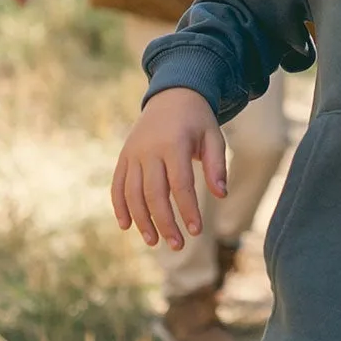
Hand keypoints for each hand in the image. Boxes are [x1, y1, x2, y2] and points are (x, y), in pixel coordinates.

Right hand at [111, 88, 227, 249]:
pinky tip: (127, 226)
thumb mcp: (213, 136)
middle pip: (154, 193)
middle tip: (178, 245)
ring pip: (132, 193)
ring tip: (154, 241)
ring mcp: (133, 154)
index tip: (197, 231)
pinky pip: (118, 185)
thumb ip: (217, 165)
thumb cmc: (197, 121)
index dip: (188, 209)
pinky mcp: (124, 157)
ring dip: (142, 220)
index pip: (180, 184)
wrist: (172, 95)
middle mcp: (149, 150)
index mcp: (174, 144)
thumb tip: (222, 195)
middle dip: (165, 222)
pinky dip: (119, 206)